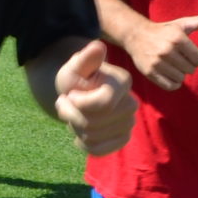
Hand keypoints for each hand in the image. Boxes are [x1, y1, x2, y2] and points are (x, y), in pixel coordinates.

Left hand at [53, 40, 135, 155]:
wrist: (79, 93)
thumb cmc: (77, 77)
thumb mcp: (75, 66)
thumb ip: (85, 58)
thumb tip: (98, 47)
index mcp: (123, 82)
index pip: (102, 105)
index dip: (77, 104)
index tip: (70, 94)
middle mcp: (131, 103)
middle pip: (93, 123)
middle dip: (71, 115)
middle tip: (65, 103)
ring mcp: (129, 123)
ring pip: (92, 137)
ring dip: (75, 127)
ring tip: (73, 114)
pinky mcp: (122, 139)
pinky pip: (98, 150)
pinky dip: (83, 143)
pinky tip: (79, 132)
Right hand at [126, 10, 197, 90]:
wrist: (136, 35)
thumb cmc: (164, 30)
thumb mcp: (182, 24)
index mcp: (178, 38)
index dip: (196, 58)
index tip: (189, 54)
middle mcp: (167, 50)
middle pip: (190, 70)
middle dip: (187, 66)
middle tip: (179, 59)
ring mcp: (157, 62)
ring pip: (180, 78)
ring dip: (179, 74)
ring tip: (172, 65)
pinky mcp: (150, 72)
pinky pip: (170, 86)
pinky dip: (173, 83)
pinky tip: (170, 75)